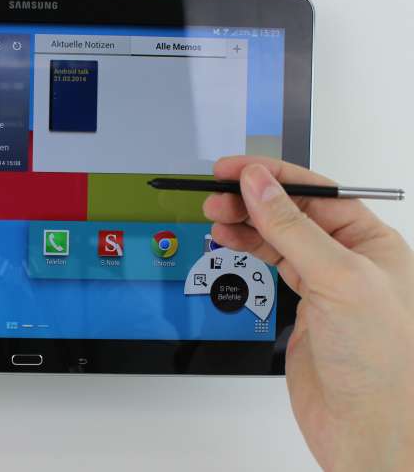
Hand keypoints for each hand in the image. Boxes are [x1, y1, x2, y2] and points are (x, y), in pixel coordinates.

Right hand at [203, 156, 413, 471]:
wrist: (365, 426)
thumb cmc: (382, 363)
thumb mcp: (338, 279)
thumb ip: (293, 229)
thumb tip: (260, 185)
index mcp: (371, 241)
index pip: (316, 192)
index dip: (272, 175)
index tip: (233, 169)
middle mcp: (349, 257)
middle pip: (292, 212)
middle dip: (250, 199)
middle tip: (213, 195)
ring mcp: (325, 282)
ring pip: (277, 236)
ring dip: (244, 223)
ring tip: (215, 216)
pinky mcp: (304, 306)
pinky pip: (271, 264)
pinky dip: (247, 249)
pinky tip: (231, 241)